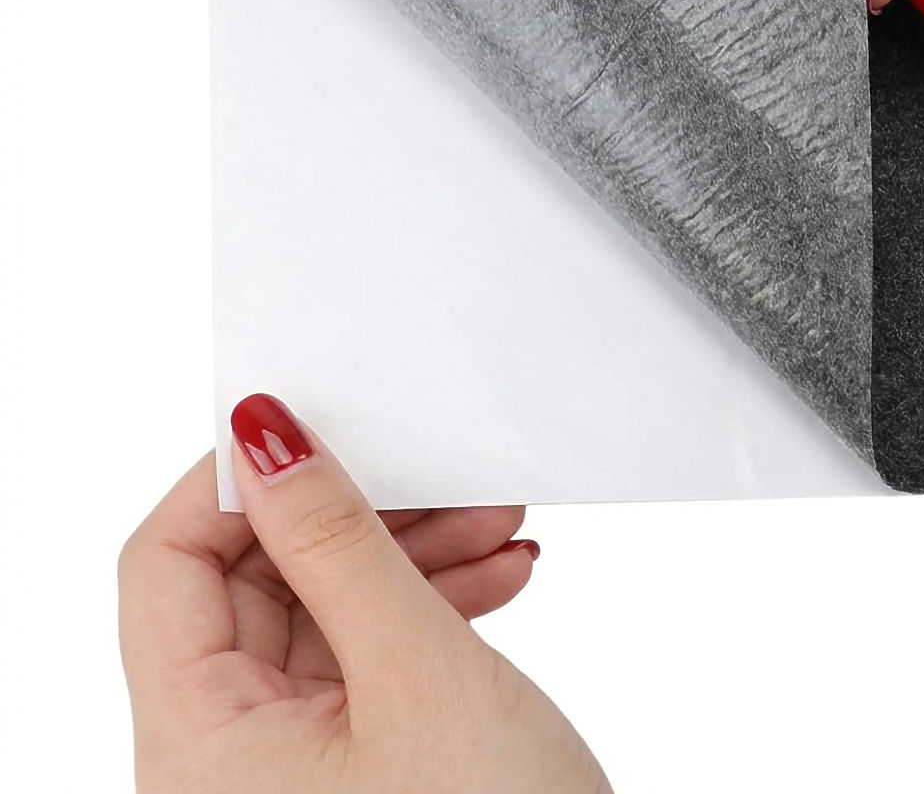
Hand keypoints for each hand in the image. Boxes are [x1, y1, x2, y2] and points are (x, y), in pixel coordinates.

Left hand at [119, 394, 610, 793]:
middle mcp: (229, 758)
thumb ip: (337, 543)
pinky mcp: (358, 757)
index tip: (310, 423)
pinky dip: (432, 603)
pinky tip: (498, 575)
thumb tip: (266, 440)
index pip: (166, 567)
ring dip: (410, 553)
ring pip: (326, 608)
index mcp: (200, 747)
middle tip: (433, 466)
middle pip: (257, 581)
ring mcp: (297, 759)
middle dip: (355, 513)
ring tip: (494, 518)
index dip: (231, 482)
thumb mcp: (417, 671)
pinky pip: (372, 650)